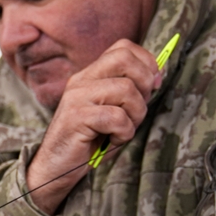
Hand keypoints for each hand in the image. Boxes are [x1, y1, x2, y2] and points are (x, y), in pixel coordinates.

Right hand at [26, 39, 158, 214]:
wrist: (57, 168)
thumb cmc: (90, 141)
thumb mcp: (113, 111)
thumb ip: (131, 92)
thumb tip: (158, 76)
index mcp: (90, 75)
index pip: (123, 48)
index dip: (147, 63)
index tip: (153, 86)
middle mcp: (82, 80)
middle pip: (124, 59)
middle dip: (144, 84)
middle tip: (138, 108)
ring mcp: (77, 98)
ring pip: (126, 90)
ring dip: (135, 115)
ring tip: (123, 130)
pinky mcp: (76, 117)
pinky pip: (116, 117)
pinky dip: (123, 133)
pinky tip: (113, 140)